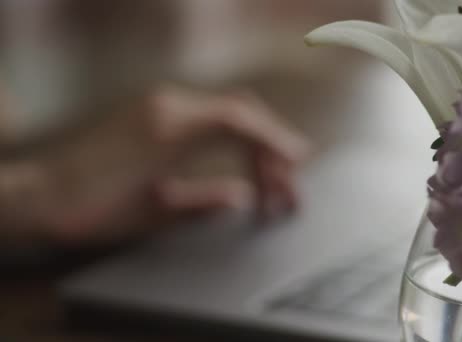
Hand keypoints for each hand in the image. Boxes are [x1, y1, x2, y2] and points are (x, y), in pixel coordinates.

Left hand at [0, 86, 308, 243]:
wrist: (44, 196)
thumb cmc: (94, 209)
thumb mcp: (156, 212)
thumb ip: (207, 201)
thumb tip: (243, 197)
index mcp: (169, 129)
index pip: (239, 121)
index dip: (275, 140)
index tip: (298, 162)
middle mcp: (167, 107)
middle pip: (239, 113)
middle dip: (271, 146)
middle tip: (288, 184)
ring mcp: (159, 106)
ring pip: (226, 113)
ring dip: (253, 142)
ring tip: (269, 179)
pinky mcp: (154, 113)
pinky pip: (206, 117)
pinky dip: (231, 137)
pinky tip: (238, 163)